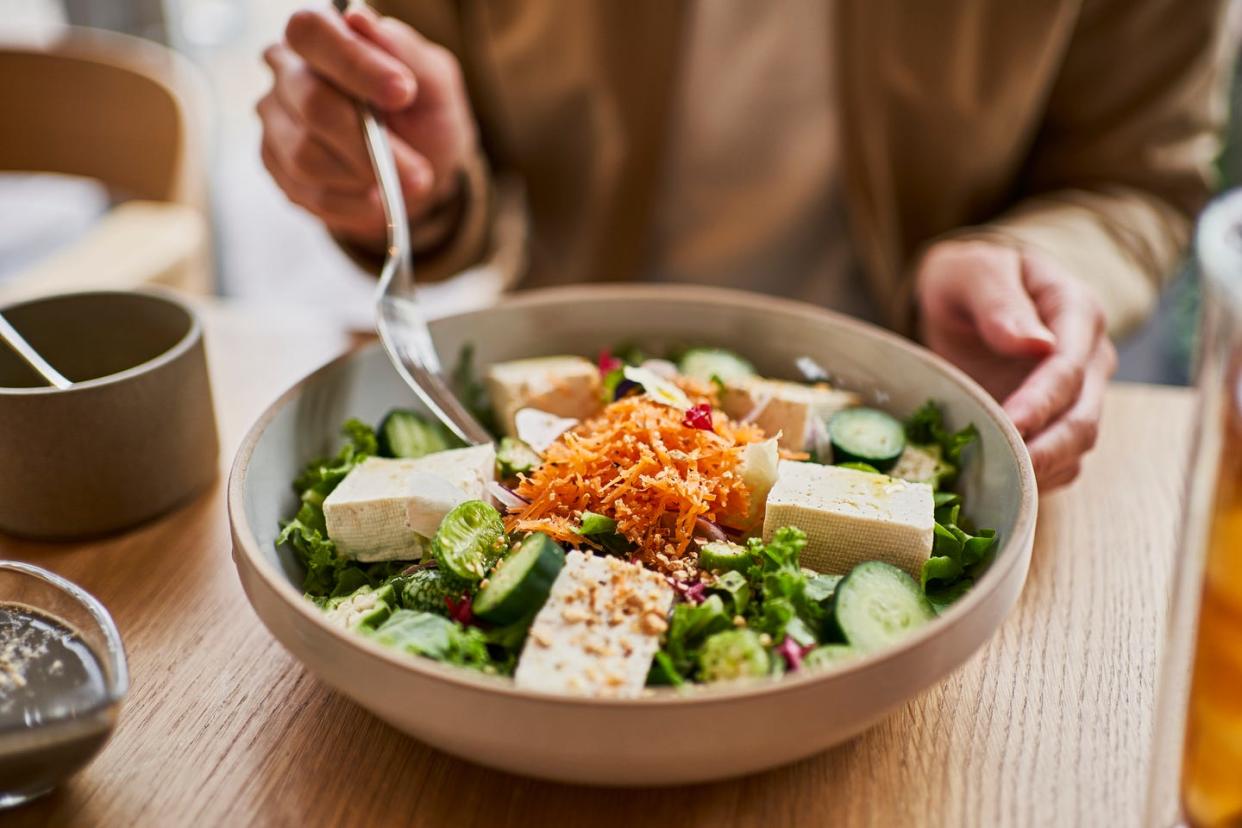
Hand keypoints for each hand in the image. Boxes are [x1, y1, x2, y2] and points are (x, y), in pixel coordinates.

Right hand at [258, 6, 475, 247]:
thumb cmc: (423, 115)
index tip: (402, 92)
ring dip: (365, 177)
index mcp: (321, 36)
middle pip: (311, 102)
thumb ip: (403, 50)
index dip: (354, 63)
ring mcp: (274, 120)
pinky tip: (378, 198)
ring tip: (402, 181)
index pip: (312, 32)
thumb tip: (359, 18)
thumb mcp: (434, 81)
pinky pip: (308, 192)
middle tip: (418, 171)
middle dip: (370, 142)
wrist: (419, 170)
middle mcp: (286, 71)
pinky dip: (354, 204)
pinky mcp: (275, 165)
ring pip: (306, 155)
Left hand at [915, 240, 1117, 489]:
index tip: (1009, 423)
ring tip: (997, 484)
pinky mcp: (1059, 423)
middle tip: (1003, 470)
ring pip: (1076, 448)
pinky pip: (1060, 463)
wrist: (972, 295)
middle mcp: (1089, 358)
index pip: (1067, 368)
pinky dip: (1036, 480)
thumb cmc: (973, 279)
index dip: (1040, 402)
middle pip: (1081, 418)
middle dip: (1044, 449)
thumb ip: (1000, 301)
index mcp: (1076, 312)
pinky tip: (1001, 485)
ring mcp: (1080, 395)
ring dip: (1040, 471)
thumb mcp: (975, 273)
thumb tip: (1036, 344)